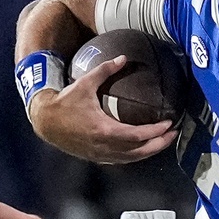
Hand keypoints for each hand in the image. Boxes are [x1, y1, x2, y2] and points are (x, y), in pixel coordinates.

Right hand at [27, 55, 176, 164]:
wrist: (46, 121)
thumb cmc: (65, 102)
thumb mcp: (85, 83)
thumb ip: (105, 70)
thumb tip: (123, 58)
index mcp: (104, 130)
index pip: (138, 135)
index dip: (156, 131)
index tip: (168, 123)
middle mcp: (104, 146)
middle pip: (139, 151)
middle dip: (159, 144)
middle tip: (172, 134)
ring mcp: (100, 154)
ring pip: (131, 158)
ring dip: (149, 151)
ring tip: (162, 141)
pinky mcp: (96, 157)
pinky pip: (121, 160)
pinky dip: (135, 155)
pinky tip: (143, 148)